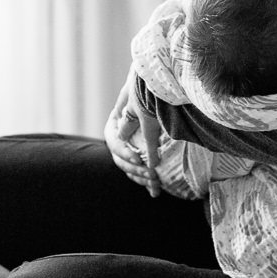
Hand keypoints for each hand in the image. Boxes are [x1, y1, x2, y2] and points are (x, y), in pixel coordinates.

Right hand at [104, 73, 161, 196]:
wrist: (163, 85)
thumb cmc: (148, 87)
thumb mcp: (137, 95)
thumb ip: (131, 113)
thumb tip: (123, 132)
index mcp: (115, 122)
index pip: (114, 142)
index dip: (124, 152)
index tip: (139, 158)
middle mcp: (121, 137)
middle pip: (120, 159)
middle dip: (135, 168)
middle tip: (151, 173)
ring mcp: (131, 148)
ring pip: (130, 168)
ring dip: (141, 177)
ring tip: (155, 182)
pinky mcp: (143, 157)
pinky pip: (141, 172)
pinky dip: (148, 183)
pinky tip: (156, 192)